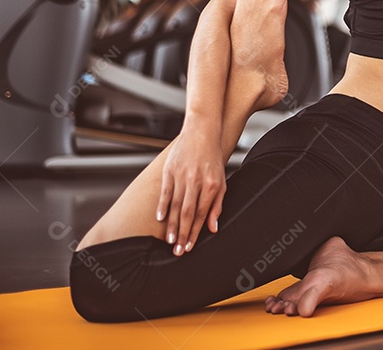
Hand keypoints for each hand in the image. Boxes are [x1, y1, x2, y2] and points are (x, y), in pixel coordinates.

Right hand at [156, 127, 225, 255]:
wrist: (202, 132)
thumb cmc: (213, 159)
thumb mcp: (222, 181)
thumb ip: (217, 204)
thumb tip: (213, 228)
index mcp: (211, 185)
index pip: (201, 214)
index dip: (195, 232)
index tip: (189, 247)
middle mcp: (196, 181)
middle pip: (187, 213)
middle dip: (182, 234)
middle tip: (178, 251)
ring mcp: (181, 175)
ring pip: (175, 205)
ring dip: (172, 225)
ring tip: (169, 241)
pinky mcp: (170, 170)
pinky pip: (165, 192)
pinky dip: (162, 206)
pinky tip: (160, 219)